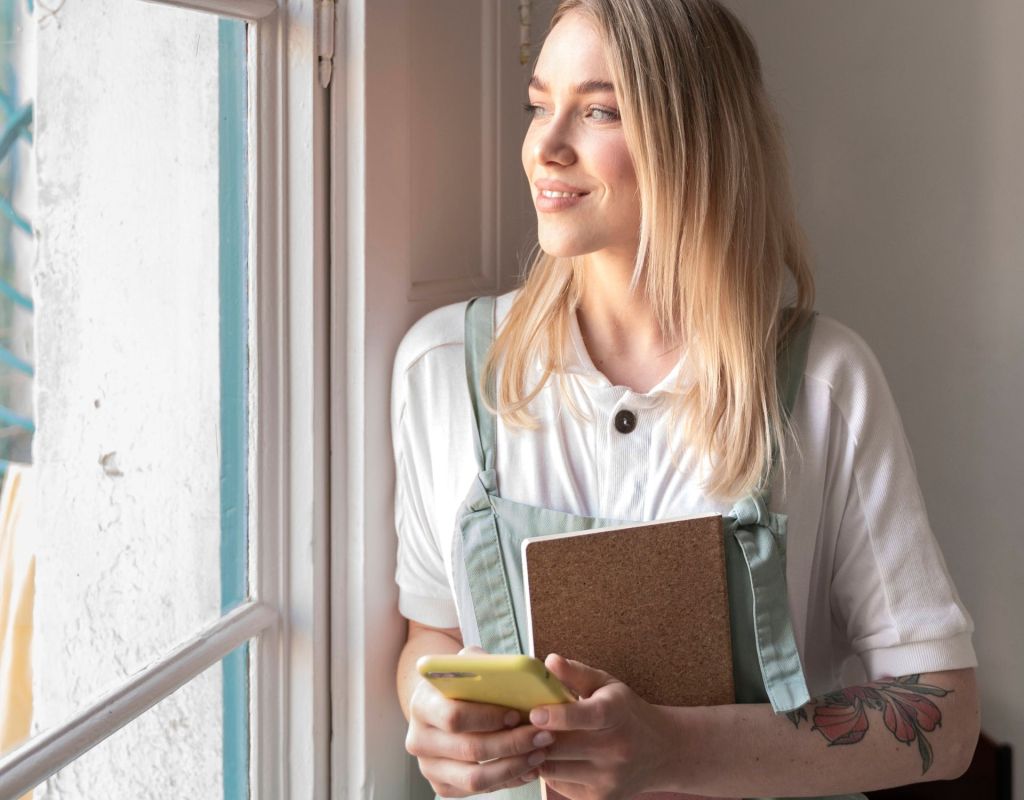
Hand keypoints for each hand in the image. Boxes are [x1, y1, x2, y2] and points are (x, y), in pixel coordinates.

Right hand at [405, 646, 552, 796]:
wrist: (441, 704)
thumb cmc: (462, 681)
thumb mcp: (470, 662)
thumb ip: (485, 663)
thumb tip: (519, 671)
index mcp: (422, 704)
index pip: (454, 716)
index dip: (488, 717)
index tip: (517, 714)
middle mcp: (419, 739)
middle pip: (470, 750)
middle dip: (512, 744)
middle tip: (542, 736)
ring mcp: (428, 767)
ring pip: (475, 778)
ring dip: (514, 767)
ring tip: (539, 753)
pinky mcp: (441, 786)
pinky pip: (478, 791)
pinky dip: (507, 781)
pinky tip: (528, 767)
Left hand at [530, 653, 681, 799]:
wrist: (661, 751)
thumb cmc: (626, 712)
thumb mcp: (607, 685)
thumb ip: (576, 673)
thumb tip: (550, 661)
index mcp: (616, 714)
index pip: (586, 716)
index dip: (557, 716)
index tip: (534, 712)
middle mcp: (615, 749)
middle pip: (561, 746)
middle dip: (534, 735)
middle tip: (519, 724)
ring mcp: (608, 778)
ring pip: (554, 768)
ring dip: (537, 753)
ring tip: (533, 738)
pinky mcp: (601, 798)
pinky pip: (559, 785)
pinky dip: (549, 770)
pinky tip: (551, 756)